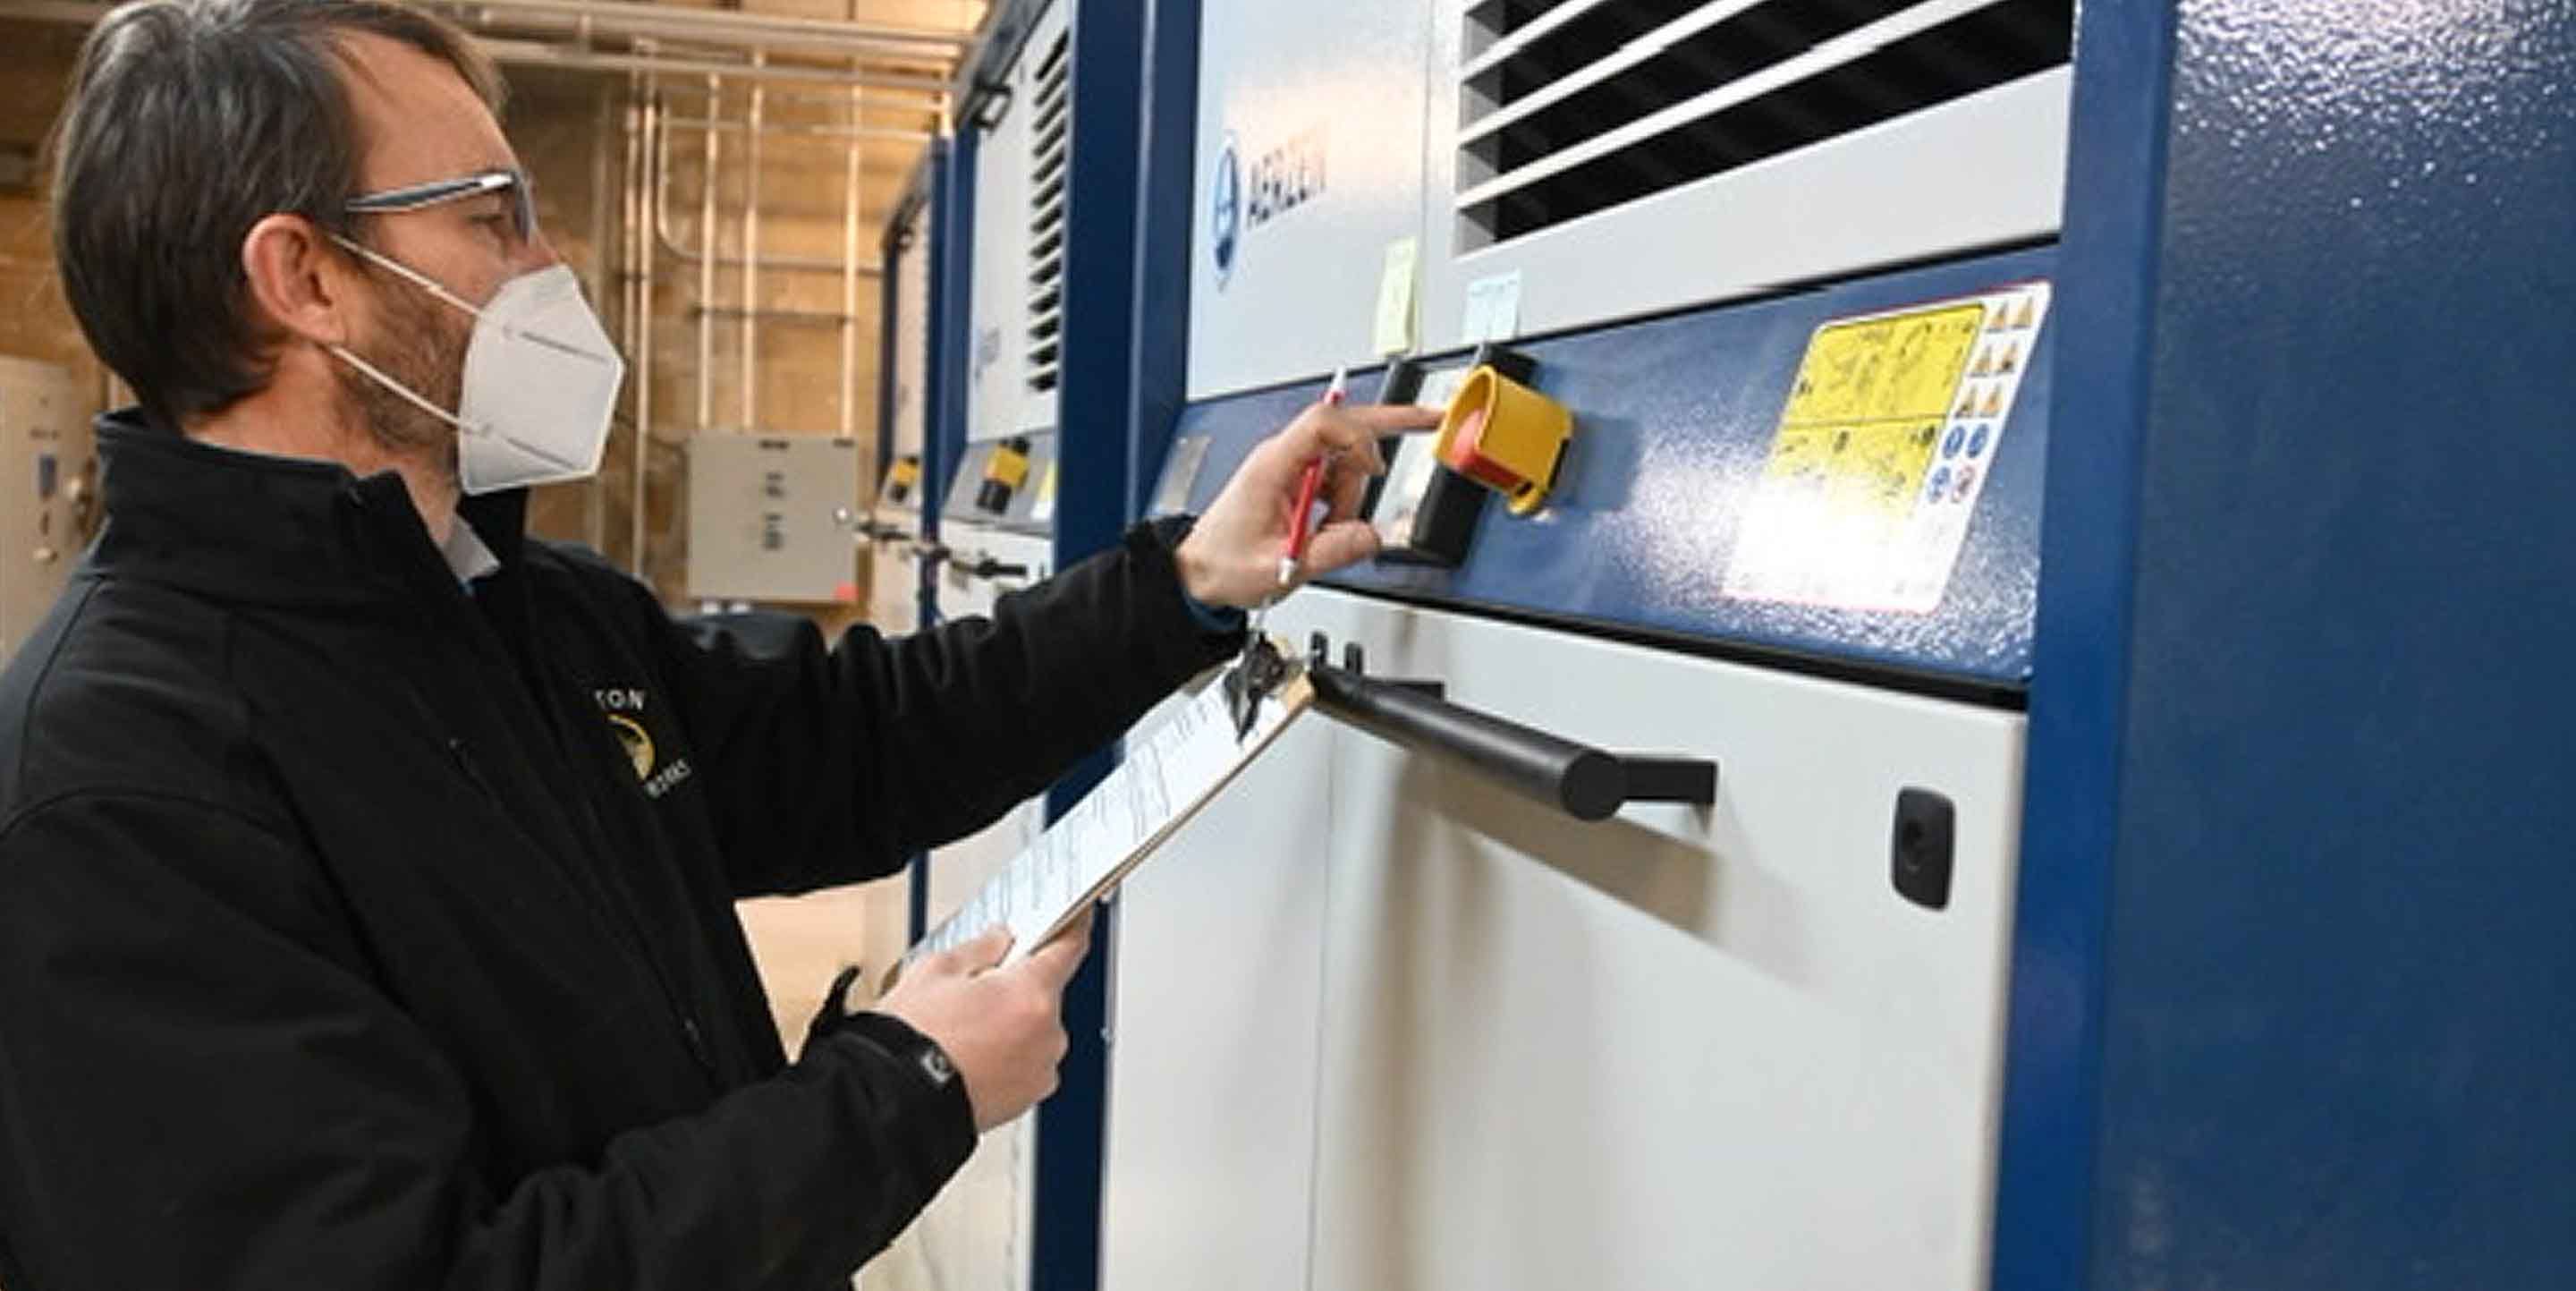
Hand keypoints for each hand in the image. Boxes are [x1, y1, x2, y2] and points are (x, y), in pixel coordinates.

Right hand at [872, 915, 1092, 1131]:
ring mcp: (1041, 1070)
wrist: (895, 1102)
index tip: (1074, 921)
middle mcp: (1048, 1035)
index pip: (1069, 947)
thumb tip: (999, 941)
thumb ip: (980, 948)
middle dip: (1018, 988)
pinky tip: (970, 1056)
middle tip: (975, 992)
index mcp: (1032, 995)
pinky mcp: (1027, 1098)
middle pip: (1045, 994)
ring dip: (1013, 1026)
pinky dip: (1008, 1057)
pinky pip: (1027, 1063)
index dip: (1071, 928)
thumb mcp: (936, 970)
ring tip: (964, 1032)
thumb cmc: (911, 1041)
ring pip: (1035, 1031)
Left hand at [1174, 401, 1440, 608]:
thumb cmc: (1223, 564)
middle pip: (1344, 429)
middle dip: (1379, 441)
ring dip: (1350, 497)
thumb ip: (1332, 551)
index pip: (1325, 423)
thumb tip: (1371, 536)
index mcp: (1273, 465)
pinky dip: (1342, 502)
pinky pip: (1335, 480)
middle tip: (1428, 421)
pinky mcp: (1295, 482)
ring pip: (1344, 463)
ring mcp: (1289, 468)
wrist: (1198, 573)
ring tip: (1326, 533)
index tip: (1386, 455)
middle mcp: (1282, 458)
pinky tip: (1326, 527)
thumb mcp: (1281, 566)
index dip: (1362, 432)